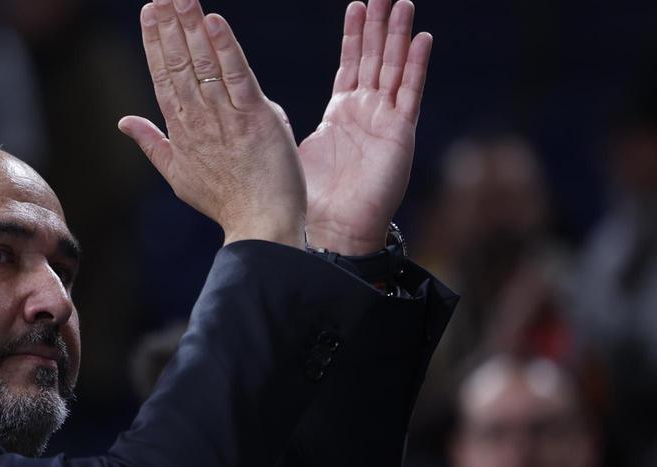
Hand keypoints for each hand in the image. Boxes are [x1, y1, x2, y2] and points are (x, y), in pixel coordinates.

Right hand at [119, 0, 305, 247]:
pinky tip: (215, 22)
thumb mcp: (178, 174)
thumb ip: (151, 143)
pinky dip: (226, 49)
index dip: (155, 41)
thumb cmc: (224, 201)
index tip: (149, 11)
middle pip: (178, 63)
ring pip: (204, 64)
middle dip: (168, 25)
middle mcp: (198, 119)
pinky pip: (237, 77)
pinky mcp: (254, 118)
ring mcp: (225, 118)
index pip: (163, 75)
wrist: (259, 224)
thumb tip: (123, 122)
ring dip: (192, 27)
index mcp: (180, 129)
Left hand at [299, 0, 432, 254]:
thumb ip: (287, 121)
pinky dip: (417, 65)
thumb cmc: (312, 195)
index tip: (356, 4)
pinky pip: (410, 93)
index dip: (354, 35)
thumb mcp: (296, 145)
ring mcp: (385, 119)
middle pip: (375, 58)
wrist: (333, 227)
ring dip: (399, 35)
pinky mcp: (400, 133)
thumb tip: (260, 108)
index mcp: (342, 112)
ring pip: (395, 67)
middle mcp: (367, 111)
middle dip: (378, 25)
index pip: (351, 64)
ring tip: (402, 3)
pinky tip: (422, 39)